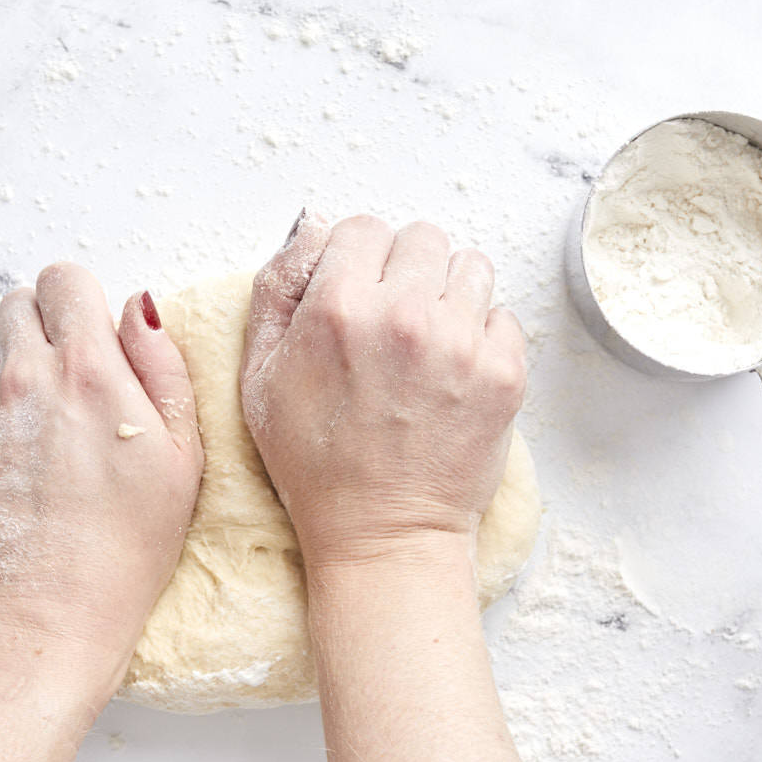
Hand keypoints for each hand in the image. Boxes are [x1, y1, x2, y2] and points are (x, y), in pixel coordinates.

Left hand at [0, 263, 202, 705]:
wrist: (58, 608)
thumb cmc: (135, 535)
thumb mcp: (183, 448)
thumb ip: (161, 364)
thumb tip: (137, 306)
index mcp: (89, 367)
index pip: (64, 279)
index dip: (82, 302)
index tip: (94, 337)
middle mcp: (25, 376)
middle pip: (18, 303)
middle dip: (46, 329)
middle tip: (72, 384)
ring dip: (12, 369)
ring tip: (43, 425)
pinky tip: (16, 464)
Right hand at [240, 213, 525, 567]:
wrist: (383, 533)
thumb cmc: (315, 464)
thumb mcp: (258, 376)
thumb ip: (276, 290)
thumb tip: (313, 228)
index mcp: (339, 307)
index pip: (364, 228)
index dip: (357, 260)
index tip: (359, 294)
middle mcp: (404, 314)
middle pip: (423, 237)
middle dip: (406, 271)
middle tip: (395, 322)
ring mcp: (460, 342)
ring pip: (471, 267)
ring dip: (450, 296)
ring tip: (429, 345)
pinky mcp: (503, 372)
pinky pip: (502, 317)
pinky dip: (482, 337)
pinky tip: (454, 376)